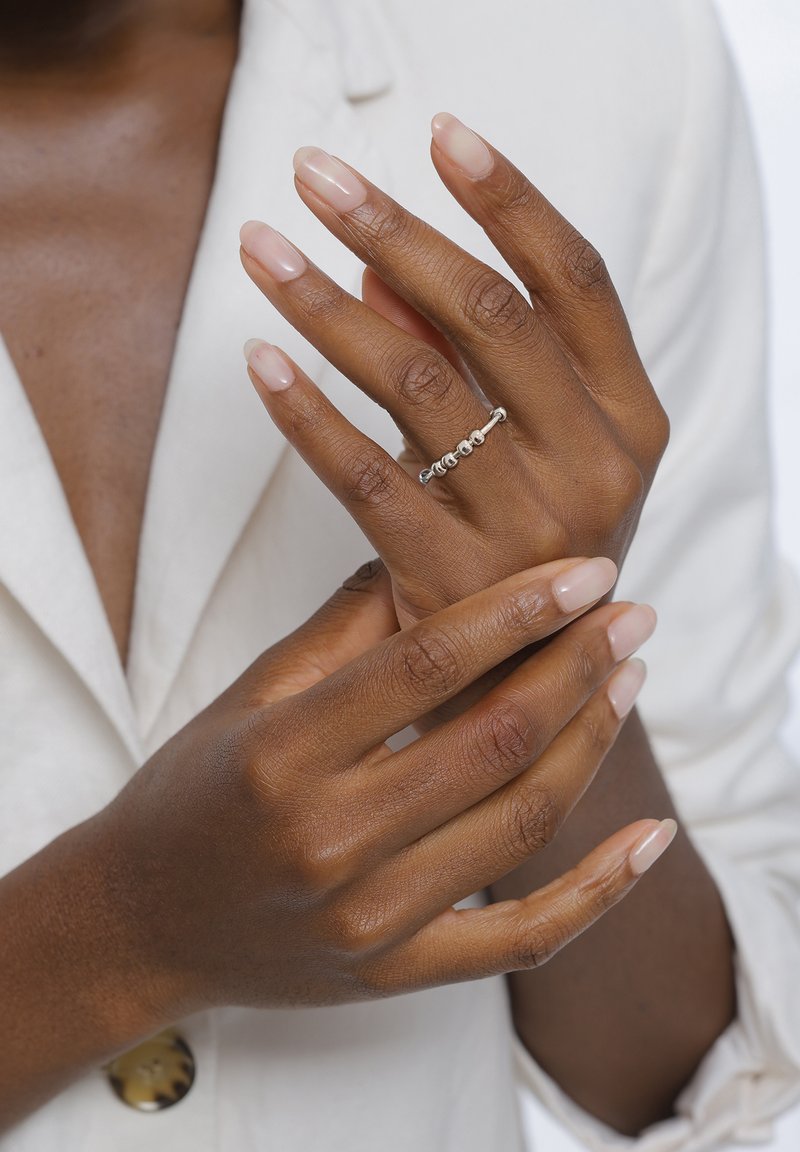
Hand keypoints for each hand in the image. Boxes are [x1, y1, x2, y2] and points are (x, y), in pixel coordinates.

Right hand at [90, 559, 664, 1022]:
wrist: (140, 923)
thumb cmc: (191, 794)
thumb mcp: (247, 697)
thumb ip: (341, 632)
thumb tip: (430, 558)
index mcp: (282, 756)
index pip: (426, 665)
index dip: (519, 611)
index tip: (586, 572)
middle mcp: (329, 842)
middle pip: (492, 740)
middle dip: (578, 667)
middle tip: (633, 615)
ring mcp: (369, 921)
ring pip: (520, 824)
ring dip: (592, 745)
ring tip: (629, 681)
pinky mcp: (395, 973)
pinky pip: (522, 938)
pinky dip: (597, 891)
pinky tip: (652, 838)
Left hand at [238, 113, 669, 628]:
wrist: (530, 683)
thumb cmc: (531, 542)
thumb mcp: (537, 447)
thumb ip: (471, 358)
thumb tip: (376, 265)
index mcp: (632, 418)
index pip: (577, 281)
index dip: (510, 199)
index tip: (440, 135)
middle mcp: (597, 466)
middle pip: (489, 316)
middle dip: (393, 228)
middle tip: (313, 174)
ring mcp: (529, 529)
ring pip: (418, 383)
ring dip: (327, 304)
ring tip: (260, 249)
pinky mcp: (454, 581)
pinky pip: (366, 478)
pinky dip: (306, 413)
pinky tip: (258, 362)